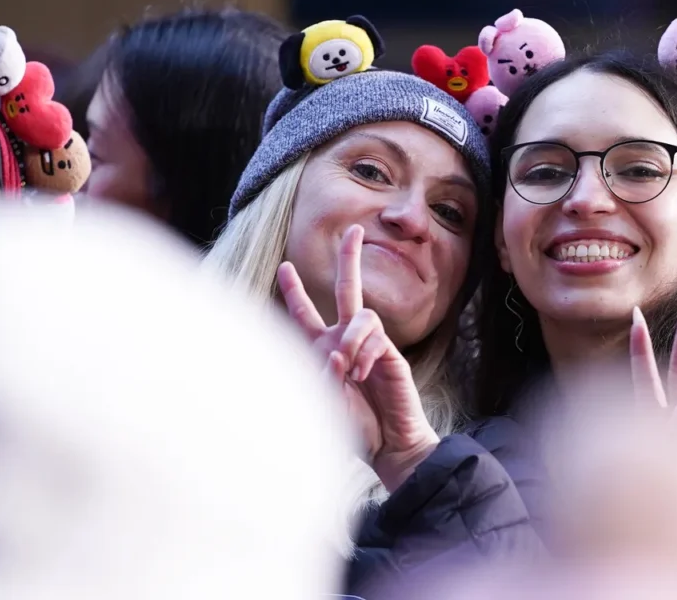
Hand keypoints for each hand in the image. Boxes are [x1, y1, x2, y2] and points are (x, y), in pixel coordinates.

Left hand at [278, 225, 439, 490]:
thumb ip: (323, 378)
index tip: (284, 267)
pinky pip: (375, 337)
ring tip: (348, 370)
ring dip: (349, 340)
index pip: (306, 315)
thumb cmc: (355, 429)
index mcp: (324, 350)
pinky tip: (362, 375)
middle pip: (347, 289)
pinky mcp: (391, 354)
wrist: (389, 447)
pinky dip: (364, 353)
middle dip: (350, 259)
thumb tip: (335, 356)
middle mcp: (347, 341)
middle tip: (354, 229)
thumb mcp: (324, 402)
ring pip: (360, 315)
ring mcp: (372, 345)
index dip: (294, 291)